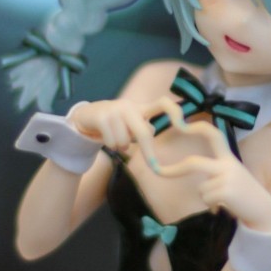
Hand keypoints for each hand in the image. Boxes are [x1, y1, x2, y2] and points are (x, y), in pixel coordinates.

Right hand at [68, 95, 184, 162]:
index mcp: (141, 108)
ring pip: (125, 141)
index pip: (163, 103)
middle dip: (148, 152)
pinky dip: (110, 145)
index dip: (175, 113)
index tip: (183, 127)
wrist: (86, 117)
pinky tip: (106, 138)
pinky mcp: (101, 117)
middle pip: (145, 132)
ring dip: (121, 146)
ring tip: (115, 139)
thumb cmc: (116, 124)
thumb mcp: (132, 125)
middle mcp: (130, 106)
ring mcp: (114, 110)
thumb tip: (151, 131)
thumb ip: (144, 130)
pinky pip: (112, 142)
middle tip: (154, 167)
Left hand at [156, 124, 270, 230]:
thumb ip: (215, 168)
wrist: (262, 209)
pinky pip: (206, 199)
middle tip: (160, 172)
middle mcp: (228, 164)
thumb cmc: (243, 194)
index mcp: (228, 157)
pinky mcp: (227, 192)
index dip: (198, 127)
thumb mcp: (231, 174)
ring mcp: (228, 177)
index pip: (213, 135)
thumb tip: (190, 167)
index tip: (181, 124)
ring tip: (223, 199)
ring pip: (201, 188)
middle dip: (174, 170)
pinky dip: (212, 205)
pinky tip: (226, 205)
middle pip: (194, 163)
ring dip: (207, 197)